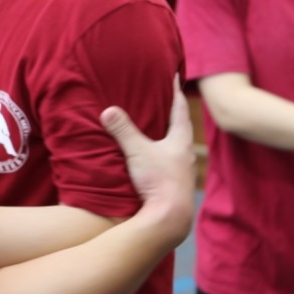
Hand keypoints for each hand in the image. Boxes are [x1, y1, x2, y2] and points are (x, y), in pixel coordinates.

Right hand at [100, 82, 194, 239]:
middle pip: (181, 127)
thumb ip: (123, 131)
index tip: (176, 75)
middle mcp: (185, 154)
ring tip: (159, 129)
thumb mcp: (138, 152)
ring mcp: (182, 171)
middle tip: (167, 99)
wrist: (170, 218)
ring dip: (169, 136)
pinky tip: (156, 159)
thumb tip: (108, 110)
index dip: (175, 91)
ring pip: (177, 146)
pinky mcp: (175, 185)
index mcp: (180, 140)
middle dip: (174, 113)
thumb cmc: (159, 181)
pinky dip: (164, 155)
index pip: (179, 109)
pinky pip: (171, 162)